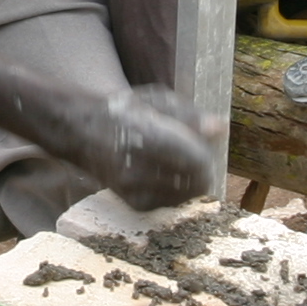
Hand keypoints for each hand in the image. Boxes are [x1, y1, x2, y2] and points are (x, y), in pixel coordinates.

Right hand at [63, 85, 223, 211]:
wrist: (86, 133)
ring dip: (189, 179)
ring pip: (188, 194)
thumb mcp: (158, 101)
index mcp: (146, 139)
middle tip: (187, 150)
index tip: (200, 141)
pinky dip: (176, 190)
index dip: (205, 153)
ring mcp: (135, 191)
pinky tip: (161, 172)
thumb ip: (190, 115)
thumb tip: (220, 128)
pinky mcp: (136, 204)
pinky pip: (174, 202)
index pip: (196, 161)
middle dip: (201, 167)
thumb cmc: (128, 112)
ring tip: (171, 160)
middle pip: (197, 182)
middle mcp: (138, 170)